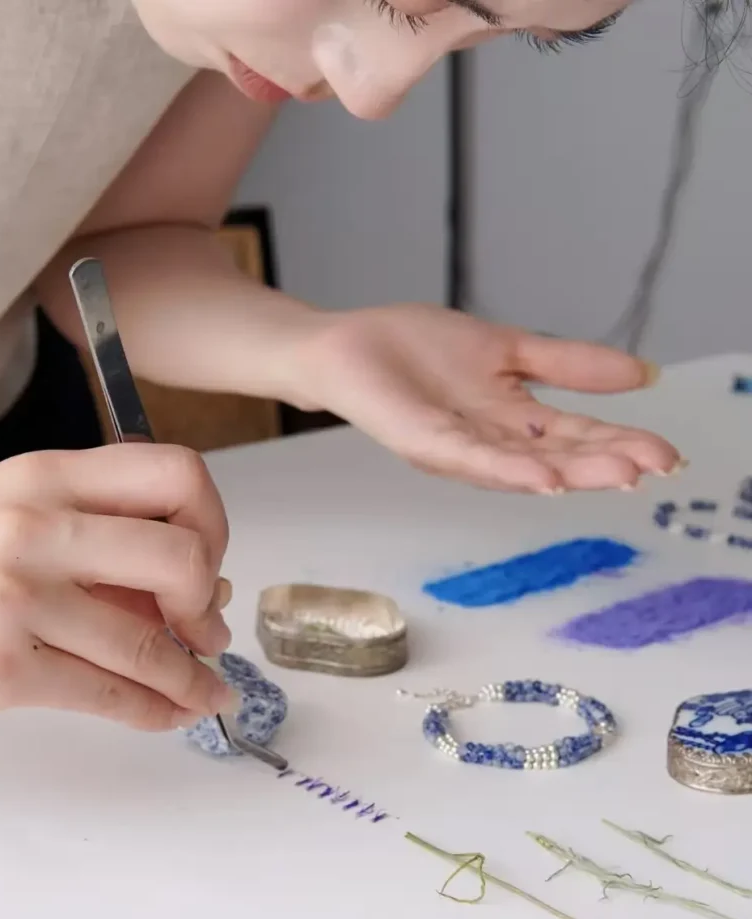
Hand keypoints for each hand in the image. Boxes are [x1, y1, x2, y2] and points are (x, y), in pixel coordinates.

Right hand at [0, 445, 232, 728]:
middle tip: (207, 632)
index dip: (212, 522)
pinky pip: (109, 694)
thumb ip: (100, 533)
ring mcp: (15, 597)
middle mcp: (33, 527)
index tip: (208, 560)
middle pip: (180, 557)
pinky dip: (155, 710)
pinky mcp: (1, 668)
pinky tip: (171, 714)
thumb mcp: (9, 514)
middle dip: (207, 605)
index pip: (175, 474)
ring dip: (194, 678)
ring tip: (207, 692)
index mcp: (45, 476)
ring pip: (151, 643)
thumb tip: (206, 584)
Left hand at [295, 305, 679, 491]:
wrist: (346, 347)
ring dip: (570, 472)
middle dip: (606, 463)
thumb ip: (567, 364)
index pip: (574, 435)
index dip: (620, 443)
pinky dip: (507, 467)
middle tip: (656, 468)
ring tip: (620, 475)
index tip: (667, 454)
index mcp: (510, 420)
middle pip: (556, 456)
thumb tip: (642, 373)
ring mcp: (456, 446)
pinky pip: (468, 457)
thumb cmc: (415, 349)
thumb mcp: (507, 349)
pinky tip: (543, 476)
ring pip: (521, 464)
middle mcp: (489, 442)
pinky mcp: (421, 440)